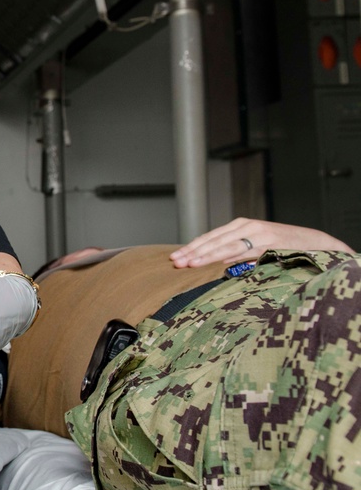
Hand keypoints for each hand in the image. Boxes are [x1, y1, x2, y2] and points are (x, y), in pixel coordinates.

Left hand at [169, 218, 353, 267]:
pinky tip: (217, 263)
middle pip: (213, 240)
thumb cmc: (283, 247)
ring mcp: (258, 234)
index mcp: (240, 226)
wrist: (315, 243)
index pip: (209, 237)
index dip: (191, 248)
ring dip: (206, 255)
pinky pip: (246, 251)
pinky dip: (231, 257)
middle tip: (176, 262)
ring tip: (190, 263)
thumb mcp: (255, 247)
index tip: (174, 258)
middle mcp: (247, 226)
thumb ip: (236, 253)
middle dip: (193, 252)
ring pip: (226, 245)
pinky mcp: (270, 243)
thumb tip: (215, 264)